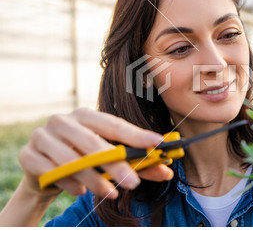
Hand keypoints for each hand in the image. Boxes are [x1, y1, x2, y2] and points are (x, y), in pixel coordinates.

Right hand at [19, 107, 173, 199]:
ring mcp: (43, 136)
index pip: (114, 124)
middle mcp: (64, 120)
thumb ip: (136, 162)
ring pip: (72, 160)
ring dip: (94, 180)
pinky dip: (70, 184)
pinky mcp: (29, 155)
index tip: (157, 143)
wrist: (44, 169)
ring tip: (111, 194)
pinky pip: (52, 172)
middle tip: (134, 182)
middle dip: (116, 164)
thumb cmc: (83, 158)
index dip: (136, 134)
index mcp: (86, 115)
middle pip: (93, 143)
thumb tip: (166, 170)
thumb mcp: (109, 157)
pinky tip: (82, 192)